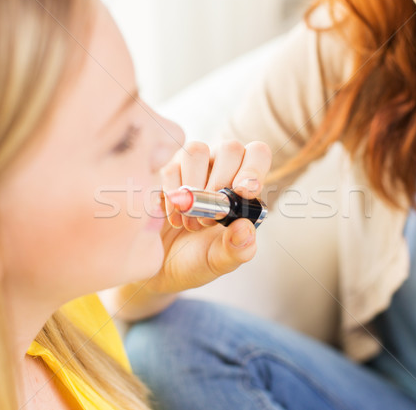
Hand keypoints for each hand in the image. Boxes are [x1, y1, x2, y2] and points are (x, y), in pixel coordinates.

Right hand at [149, 140, 271, 293]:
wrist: (158, 267)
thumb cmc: (196, 260)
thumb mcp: (219, 262)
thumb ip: (237, 249)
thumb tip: (245, 228)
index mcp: (244, 186)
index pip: (257, 154)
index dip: (253, 166)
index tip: (242, 190)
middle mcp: (222, 168)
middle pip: (231, 148)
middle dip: (220, 183)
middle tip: (209, 219)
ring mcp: (194, 167)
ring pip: (197, 150)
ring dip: (194, 188)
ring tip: (189, 221)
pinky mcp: (167, 172)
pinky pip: (170, 167)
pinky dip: (172, 195)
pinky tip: (173, 218)